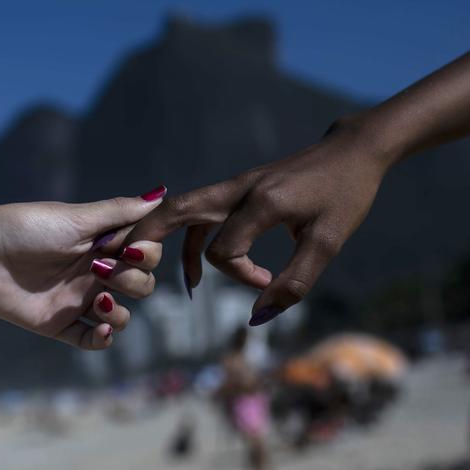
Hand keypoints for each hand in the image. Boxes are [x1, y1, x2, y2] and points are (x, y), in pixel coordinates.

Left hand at [0, 187, 167, 348]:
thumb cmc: (23, 227)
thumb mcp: (75, 218)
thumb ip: (118, 212)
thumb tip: (161, 194)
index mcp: (100, 242)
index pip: (145, 252)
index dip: (146, 253)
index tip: (129, 248)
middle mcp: (93, 271)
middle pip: (140, 285)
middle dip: (133, 280)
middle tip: (101, 269)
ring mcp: (77, 300)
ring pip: (122, 315)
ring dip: (121, 311)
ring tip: (97, 300)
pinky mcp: (58, 324)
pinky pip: (93, 340)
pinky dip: (104, 338)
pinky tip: (101, 327)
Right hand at [126, 120, 390, 325]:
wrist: (354, 152)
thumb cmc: (346, 195)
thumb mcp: (329, 243)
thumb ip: (295, 282)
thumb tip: (260, 317)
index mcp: (262, 201)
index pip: (225, 251)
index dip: (240, 277)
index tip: (266, 283)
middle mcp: (240, 189)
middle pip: (176, 212)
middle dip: (145, 238)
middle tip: (116, 262)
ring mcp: (237, 186)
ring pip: (182, 211)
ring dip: (161, 239)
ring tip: (147, 271)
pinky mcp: (240, 189)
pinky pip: (202, 213)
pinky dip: (190, 240)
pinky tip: (195, 272)